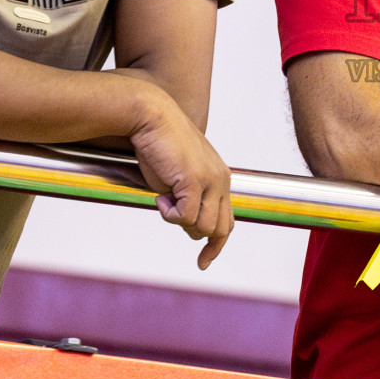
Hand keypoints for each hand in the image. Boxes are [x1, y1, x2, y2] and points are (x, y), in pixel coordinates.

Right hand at [128, 88, 234, 268]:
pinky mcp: (194, 181)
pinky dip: (170, 214)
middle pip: (219, 228)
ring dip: (179, 221)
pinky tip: (160, 196)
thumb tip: (186, 221)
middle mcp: (221, 180)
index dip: (216, 244)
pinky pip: (186, 216)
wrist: (152, 117)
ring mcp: (210, 181)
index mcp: (220, 178)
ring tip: (163, 198)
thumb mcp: (178, 176)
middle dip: (195, 233)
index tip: (204, 262)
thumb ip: (187, 198)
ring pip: (203, 226)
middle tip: (171, 213)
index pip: (227, 221)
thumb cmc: (160, 145)